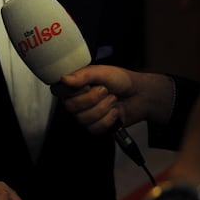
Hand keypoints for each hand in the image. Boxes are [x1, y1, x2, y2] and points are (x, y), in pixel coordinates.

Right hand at [51, 66, 174, 131]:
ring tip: (112, 100)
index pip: (59, 90)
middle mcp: (76, 100)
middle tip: (105, 90)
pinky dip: (108, 119)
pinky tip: (114, 112)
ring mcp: (85, 114)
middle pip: (71, 106)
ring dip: (103, 108)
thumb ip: (84, 75)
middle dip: (93, 98)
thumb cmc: (121, 80)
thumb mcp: (103, 72)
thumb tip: (64, 79)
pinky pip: (94, 128)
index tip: (86, 85)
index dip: (72, 90)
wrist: (140, 95)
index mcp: (75, 85)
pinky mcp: (95, 127)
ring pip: (83, 118)